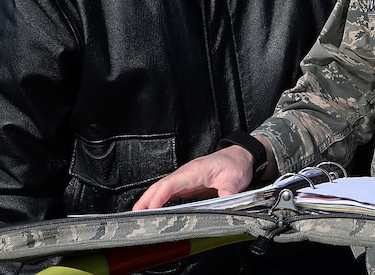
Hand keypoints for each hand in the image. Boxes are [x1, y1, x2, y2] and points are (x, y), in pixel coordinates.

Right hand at [133, 145, 254, 209]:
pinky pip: (169, 193)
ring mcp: (185, 179)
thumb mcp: (235, 178)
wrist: (240, 156)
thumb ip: (229, 190)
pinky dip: (158, 201)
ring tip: (137, 217)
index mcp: (194, 171)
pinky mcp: (187, 185)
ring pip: (162, 189)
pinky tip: (154, 212)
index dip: (159, 197)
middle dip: (145, 201)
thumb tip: (224, 201)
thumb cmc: (235, 164)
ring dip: (149, 201)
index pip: (171, 184)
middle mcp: (186, 174)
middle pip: (160, 186)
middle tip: (134, 218)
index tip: (150, 210)